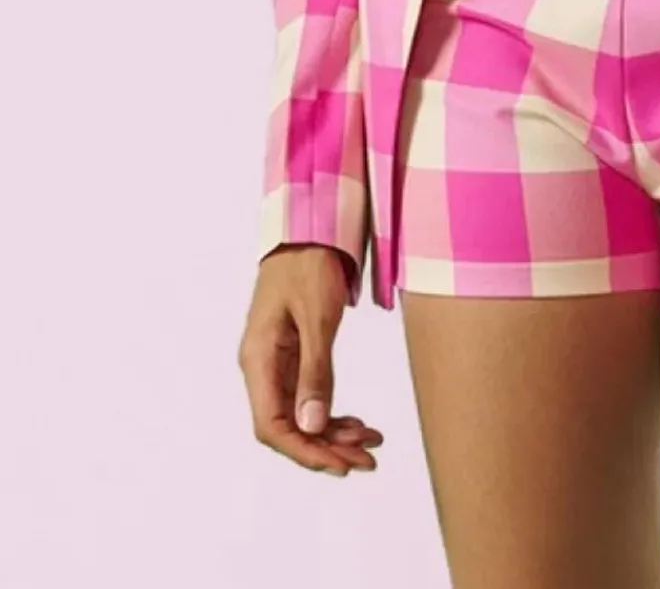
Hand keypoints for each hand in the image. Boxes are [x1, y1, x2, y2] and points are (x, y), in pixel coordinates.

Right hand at [238, 244, 383, 476]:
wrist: (309, 226)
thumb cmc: (308, 262)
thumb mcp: (317, 315)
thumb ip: (315, 371)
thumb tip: (311, 426)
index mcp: (258, 359)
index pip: (271, 426)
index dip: (305, 451)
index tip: (341, 465)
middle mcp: (262, 366)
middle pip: (287, 427)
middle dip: (326, 448)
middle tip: (367, 460)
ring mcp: (276, 361)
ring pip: (300, 415)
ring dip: (333, 434)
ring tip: (371, 443)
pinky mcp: (293, 354)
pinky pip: (308, 396)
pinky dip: (332, 412)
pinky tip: (357, 423)